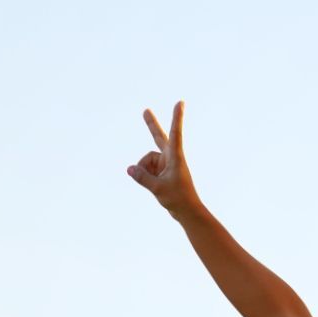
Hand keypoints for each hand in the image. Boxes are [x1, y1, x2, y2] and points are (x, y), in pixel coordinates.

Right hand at [126, 101, 200, 219]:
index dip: (177, 117)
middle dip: (151, 125)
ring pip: (147, 161)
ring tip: (156, 185)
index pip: (176, 133)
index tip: (181, 102)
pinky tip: (152, 185)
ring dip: (145, 171)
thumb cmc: (179, 199)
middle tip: (145, 111)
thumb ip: (142, 178)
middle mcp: (171, 157)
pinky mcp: (162, 171)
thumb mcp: (158, 189)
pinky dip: (145, 176)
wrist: (188, 212)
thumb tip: (129, 168)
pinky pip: (147, 169)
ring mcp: (166, 163)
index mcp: (176, 157)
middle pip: (158, 137)